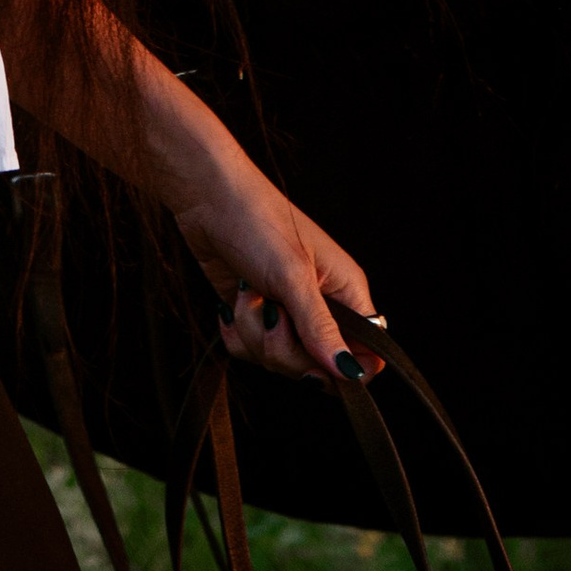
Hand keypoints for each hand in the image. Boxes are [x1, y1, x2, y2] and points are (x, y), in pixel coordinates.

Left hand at [148, 98, 379, 384]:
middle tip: (271, 314)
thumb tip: (349, 372)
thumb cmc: (257, 221)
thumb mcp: (292, 276)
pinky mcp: (255, 315)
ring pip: (279, 362)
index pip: (366, 356)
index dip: (343, 370)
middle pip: (318, 368)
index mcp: (346, 293)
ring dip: (254, 334)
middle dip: (285, 350)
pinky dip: (236, 333)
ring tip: (247, 293)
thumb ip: (320, 328)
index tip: (313, 362)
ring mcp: (286, 313)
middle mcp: (321, 307)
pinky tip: (231, 303)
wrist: (204, 197)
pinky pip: (251, 352)